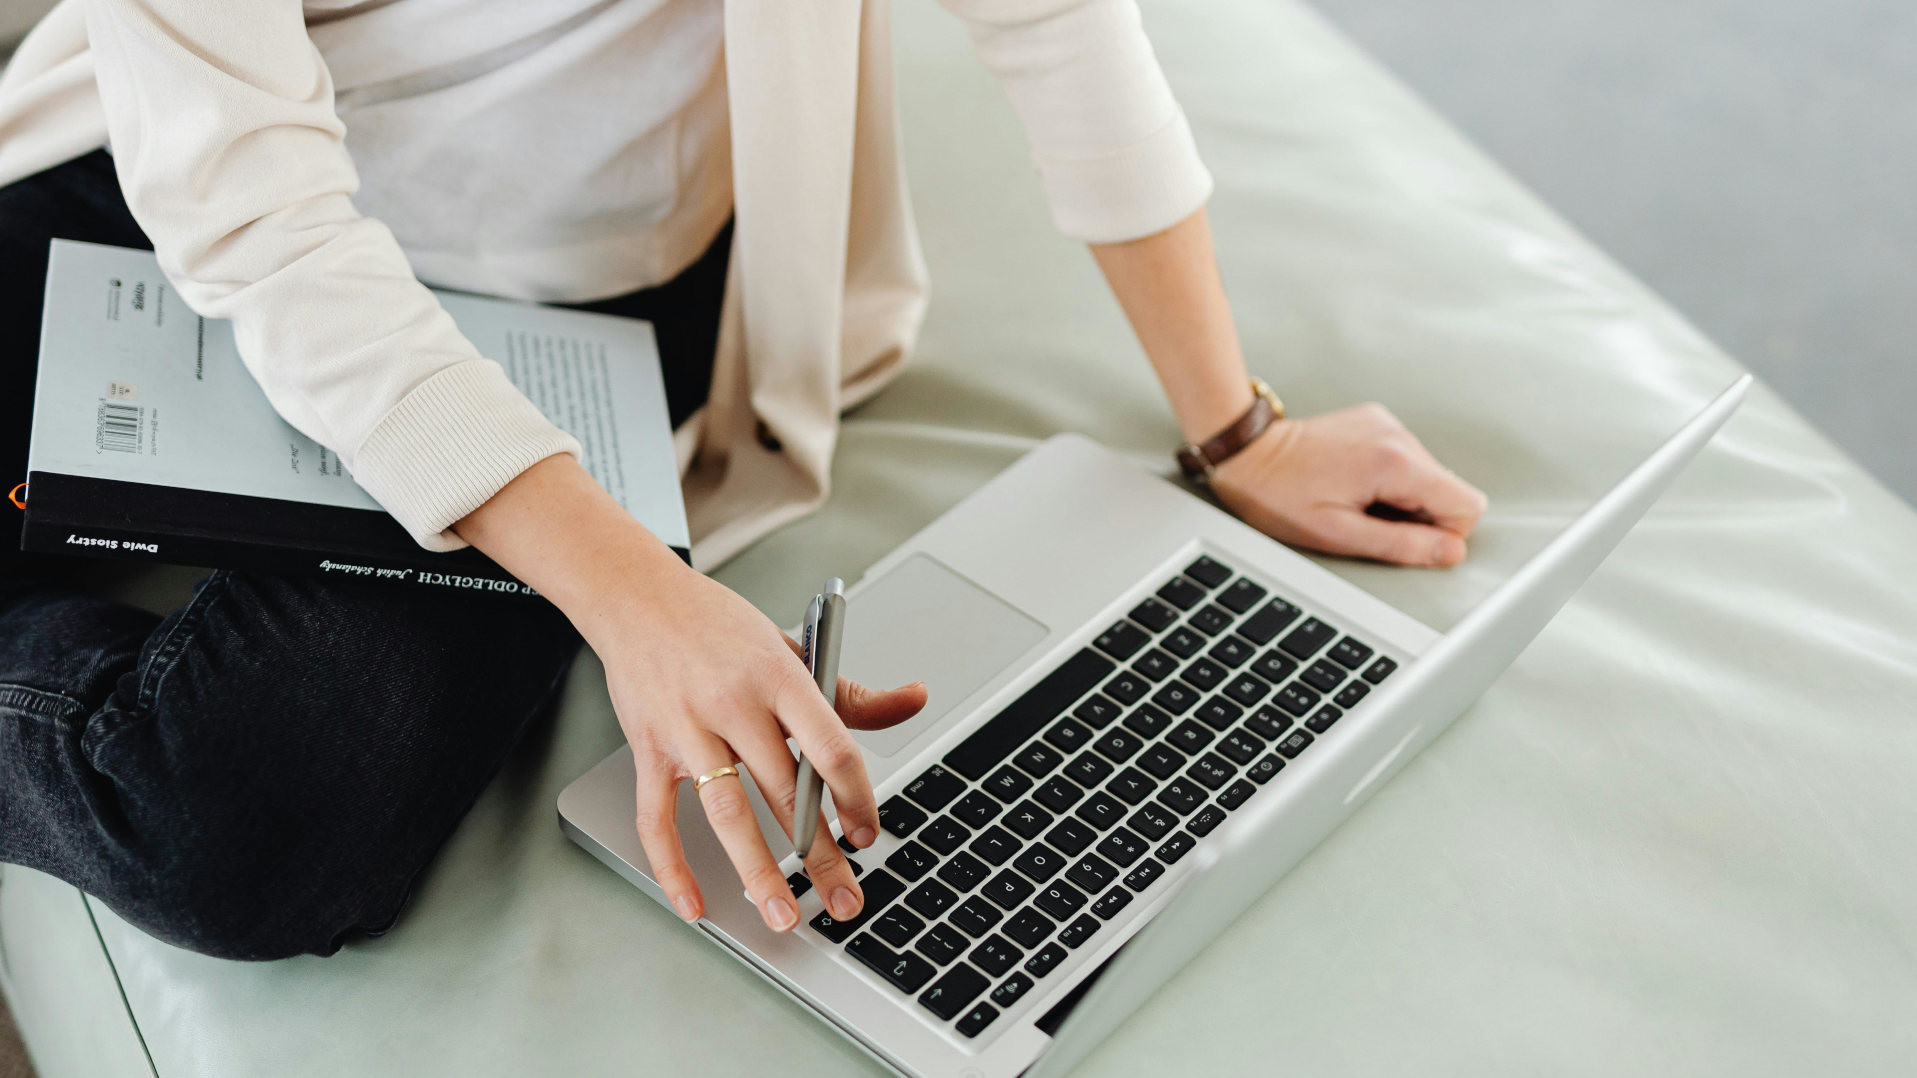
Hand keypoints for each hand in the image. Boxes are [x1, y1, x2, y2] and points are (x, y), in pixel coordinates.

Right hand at [453, 455, 926, 933]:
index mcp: (779, 675)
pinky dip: (673, 866)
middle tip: (846, 901)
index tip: (867, 834)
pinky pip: (657, 818)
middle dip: (821, 854)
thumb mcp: (791, 647)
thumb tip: (915, 698)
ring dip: (758, 872)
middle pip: (786, 791)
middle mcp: (733, 702)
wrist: (636, 596)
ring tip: (783, 915)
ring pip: (726, 813)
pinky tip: (695, 903)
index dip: (855, 797)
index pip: (831, 745)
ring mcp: (687, 728)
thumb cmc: (718, 626)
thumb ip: (850, 690)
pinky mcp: (649, 748)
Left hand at [1210, 403, 1487, 565]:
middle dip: (1418, 516)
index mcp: (1396, 463)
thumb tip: (1450, 553)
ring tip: (1356, 499)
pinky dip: (1389, 478)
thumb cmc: (1281, 496)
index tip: (1399, 535)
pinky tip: (1354, 482)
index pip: (1467, 506)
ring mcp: (1389, 424)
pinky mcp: (1377, 420)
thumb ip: (1401, 545)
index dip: (1441, 533)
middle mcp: (1400, 436)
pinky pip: (1406, 459)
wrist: (1248, 454)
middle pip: (1449, 490)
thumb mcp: (1339, 534)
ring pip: (1428, 476)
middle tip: (1369, 519)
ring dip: (1402, 498)